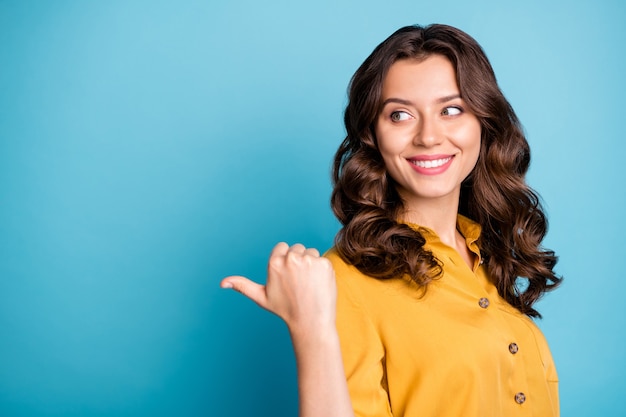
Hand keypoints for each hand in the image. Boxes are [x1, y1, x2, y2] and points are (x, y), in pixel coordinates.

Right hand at [221, 242, 336, 332]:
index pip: (282, 247)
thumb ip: (243, 286)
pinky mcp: (324, 264)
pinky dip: (323, 270)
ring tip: (309, 284)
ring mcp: (309, 260)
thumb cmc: (285, 310)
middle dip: (298, 261)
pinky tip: (319, 284)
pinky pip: (323, 259)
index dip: (286, 261)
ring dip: (311, 264)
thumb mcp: (261, 297)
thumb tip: (222, 283)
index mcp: (275, 262)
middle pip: (297, 248)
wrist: (311, 322)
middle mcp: (291, 258)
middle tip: (299, 283)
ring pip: (311, 253)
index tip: (288, 276)